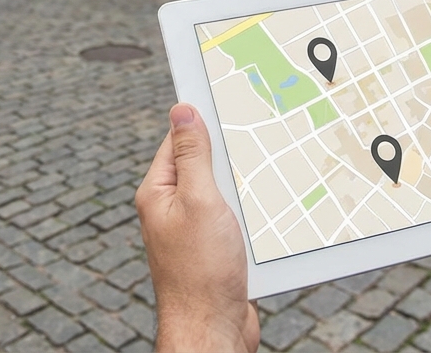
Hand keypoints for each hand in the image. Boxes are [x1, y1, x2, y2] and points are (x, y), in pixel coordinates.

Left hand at [136, 104, 258, 352]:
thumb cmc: (202, 269)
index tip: (230, 100)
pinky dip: (252, 215)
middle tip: (261, 135)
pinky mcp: (215, 251)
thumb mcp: (199, 200)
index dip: (203, 122)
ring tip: (271, 174)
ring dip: (246, 188)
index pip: (178, 141)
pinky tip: (272, 211)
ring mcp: (194, 231)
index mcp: (158, 192)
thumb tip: (181, 109)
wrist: (213, 329)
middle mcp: (171, 209)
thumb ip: (193, 154)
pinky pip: (235, 219)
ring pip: (224, 193)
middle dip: (231, 156)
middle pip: (205, 165)